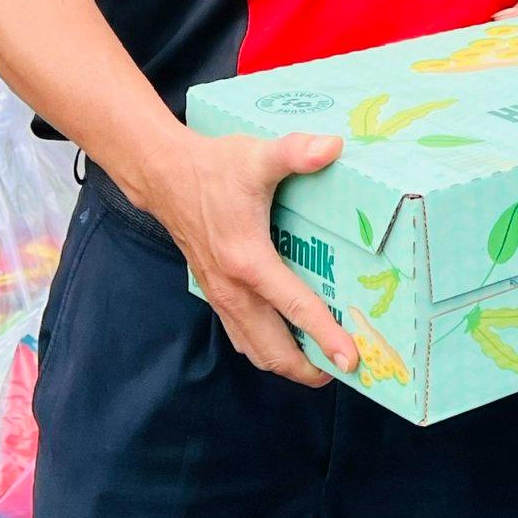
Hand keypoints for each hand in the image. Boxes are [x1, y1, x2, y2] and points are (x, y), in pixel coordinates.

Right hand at [133, 129, 359, 387]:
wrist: (165, 175)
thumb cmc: (214, 167)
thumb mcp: (257, 154)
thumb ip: (295, 152)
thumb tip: (333, 147)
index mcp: (248, 261)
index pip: (295, 307)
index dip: (326, 336)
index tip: (352, 360)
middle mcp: (233, 289)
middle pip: (274, 349)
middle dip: (310, 367)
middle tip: (347, 370)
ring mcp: (221, 296)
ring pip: (256, 350)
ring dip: (288, 363)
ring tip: (323, 363)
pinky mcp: (215, 294)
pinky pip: (243, 337)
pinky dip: (267, 348)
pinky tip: (288, 340)